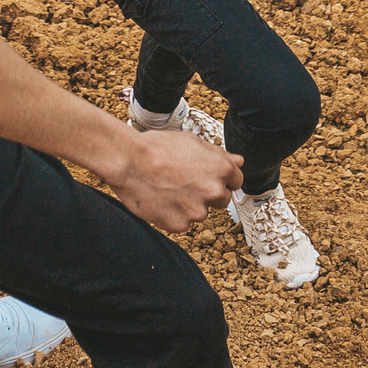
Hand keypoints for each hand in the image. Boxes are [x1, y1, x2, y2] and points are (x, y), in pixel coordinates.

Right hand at [108, 129, 242, 231]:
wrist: (129, 161)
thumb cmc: (158, 147)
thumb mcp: (193, 142)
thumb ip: (219, 155)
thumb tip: (238, 161)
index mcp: (221, 169)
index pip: (236, 180)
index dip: (223, 178)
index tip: (210, 176)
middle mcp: (214, 192)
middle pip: (222, 199)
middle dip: (208, 193)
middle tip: (185, 182)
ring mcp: (197, 211)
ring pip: (200, 211)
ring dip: (189, 204)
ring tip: (168, 187)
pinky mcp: (180, 225)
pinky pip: (182, 222)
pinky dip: (174, 214)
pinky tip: (161, 199)